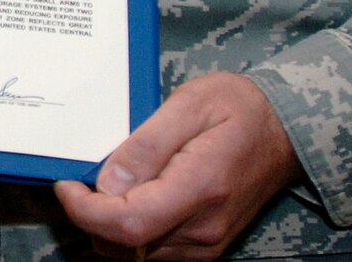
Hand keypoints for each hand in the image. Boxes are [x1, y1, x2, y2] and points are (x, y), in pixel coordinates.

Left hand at [53, 72, 301, 259]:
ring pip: (134, 254)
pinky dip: (130, 231)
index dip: (86, 211)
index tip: (67, 185)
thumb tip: (108, 182)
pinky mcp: (205, 247)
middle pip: (125, 246)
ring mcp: (206, 244)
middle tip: (81, 179)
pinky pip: (152, 251)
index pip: (128, 225)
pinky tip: (129, 196)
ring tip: (107, 183)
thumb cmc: (239, 108)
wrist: (284, 131)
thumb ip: (146, 145)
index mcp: (200, 189)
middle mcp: (204, 229)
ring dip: (109, 226)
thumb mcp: (189, 104)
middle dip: (91, 218)